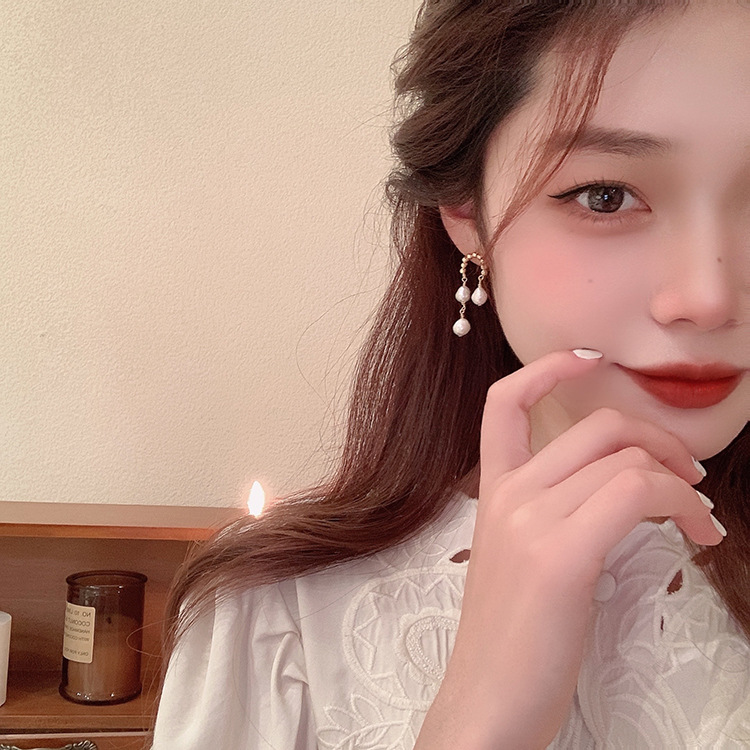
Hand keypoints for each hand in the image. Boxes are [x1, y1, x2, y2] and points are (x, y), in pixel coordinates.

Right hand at [416, 350, 722, 749]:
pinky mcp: (561, 554)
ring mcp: (530, 521)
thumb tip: (617, 490)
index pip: (504, 403)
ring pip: (626, 458)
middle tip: (690, 477)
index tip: (590, 360)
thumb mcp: (521, 561)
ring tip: (700, 516)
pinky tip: (698, 533)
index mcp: (491, 494)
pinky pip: (638, 493)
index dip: (548, 369)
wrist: (486, 704)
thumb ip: (550, 515)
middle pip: (596, 427)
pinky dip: (681, 504)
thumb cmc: (512, 640)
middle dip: (658, 438)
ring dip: (681, 480)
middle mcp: (507, 495)